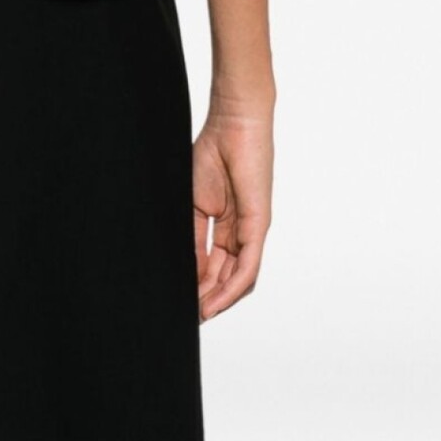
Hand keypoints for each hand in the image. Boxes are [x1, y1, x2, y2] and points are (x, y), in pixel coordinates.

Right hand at [193, 102, 273, 321]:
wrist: (232, 124)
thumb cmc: (213, 152)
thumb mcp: (194, 202)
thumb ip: (193, 238)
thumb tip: (187, 271)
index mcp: (226, 223)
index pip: (214, 265)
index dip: (199, 286)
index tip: (182, 302)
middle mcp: (242, 231)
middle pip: (227, 276)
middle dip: (209, 299)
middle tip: (190, 316)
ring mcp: (252, 229)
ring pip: (240, 278)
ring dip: (220, 300)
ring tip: (199, 314)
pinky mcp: (258, 224)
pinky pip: (248, 265)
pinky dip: (233, 286)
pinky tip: (217, 300)